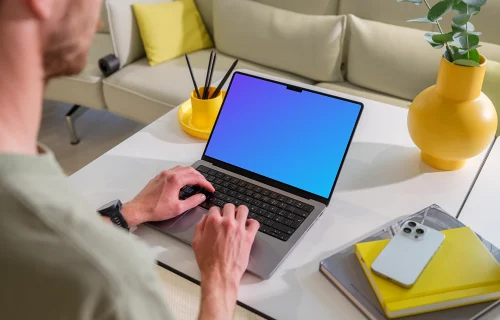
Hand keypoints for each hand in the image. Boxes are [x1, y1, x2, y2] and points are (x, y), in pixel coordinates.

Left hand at [121, 166, 214, 226]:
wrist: (139, 209)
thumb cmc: (156, 209)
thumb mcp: (178, 208)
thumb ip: (193, 201)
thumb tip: (202, 197)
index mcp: (176, 180)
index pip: (196, 178)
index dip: (206, 183)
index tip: (210, 189)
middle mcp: (170, 174)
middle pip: (190, 170)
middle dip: (200, 176)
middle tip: (206, 184)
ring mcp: (163, 174)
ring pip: (182, 168)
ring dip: (191, 173)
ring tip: (197, 181)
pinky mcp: (159, 177)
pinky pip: (174, 170)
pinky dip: (182, 173)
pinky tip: (183, 180)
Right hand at [193, 204, 258, 319]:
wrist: (220, 274)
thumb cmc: (207, 261)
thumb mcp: (196, 242)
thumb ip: (200, 227)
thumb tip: (205, 218)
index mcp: (213, 222)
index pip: (215, 208)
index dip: (215, 213)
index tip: (217, 217)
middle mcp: (227, 222)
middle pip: (230, 206)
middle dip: (227, 210)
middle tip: (228, 217)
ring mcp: (239, 229)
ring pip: (243, 210)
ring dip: (240, 212)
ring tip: (239, 217)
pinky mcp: (249, 237)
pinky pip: (255, 223)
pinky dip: (252, 223)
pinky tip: (248, 226)